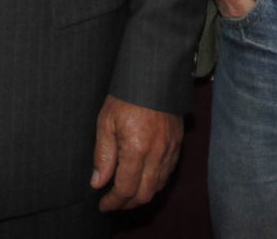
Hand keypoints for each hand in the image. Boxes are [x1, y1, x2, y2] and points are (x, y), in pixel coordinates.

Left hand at [90, 97, 181, 211]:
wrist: (155, 72)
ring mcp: (170, 147)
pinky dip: (157, 181)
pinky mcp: (178, 141)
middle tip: (114, 202)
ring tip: (128, 192)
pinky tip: (145, 177)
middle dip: (127, 204)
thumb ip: (103, 155)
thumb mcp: (106, 121)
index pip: (125, 189)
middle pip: (144, 194)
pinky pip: (169, 171)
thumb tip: (98, 182)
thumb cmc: (127, 94)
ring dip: (142, 194)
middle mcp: (157, 152)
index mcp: (137, 148)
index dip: (113, 202)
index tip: (103, 205)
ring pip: (159, 185)